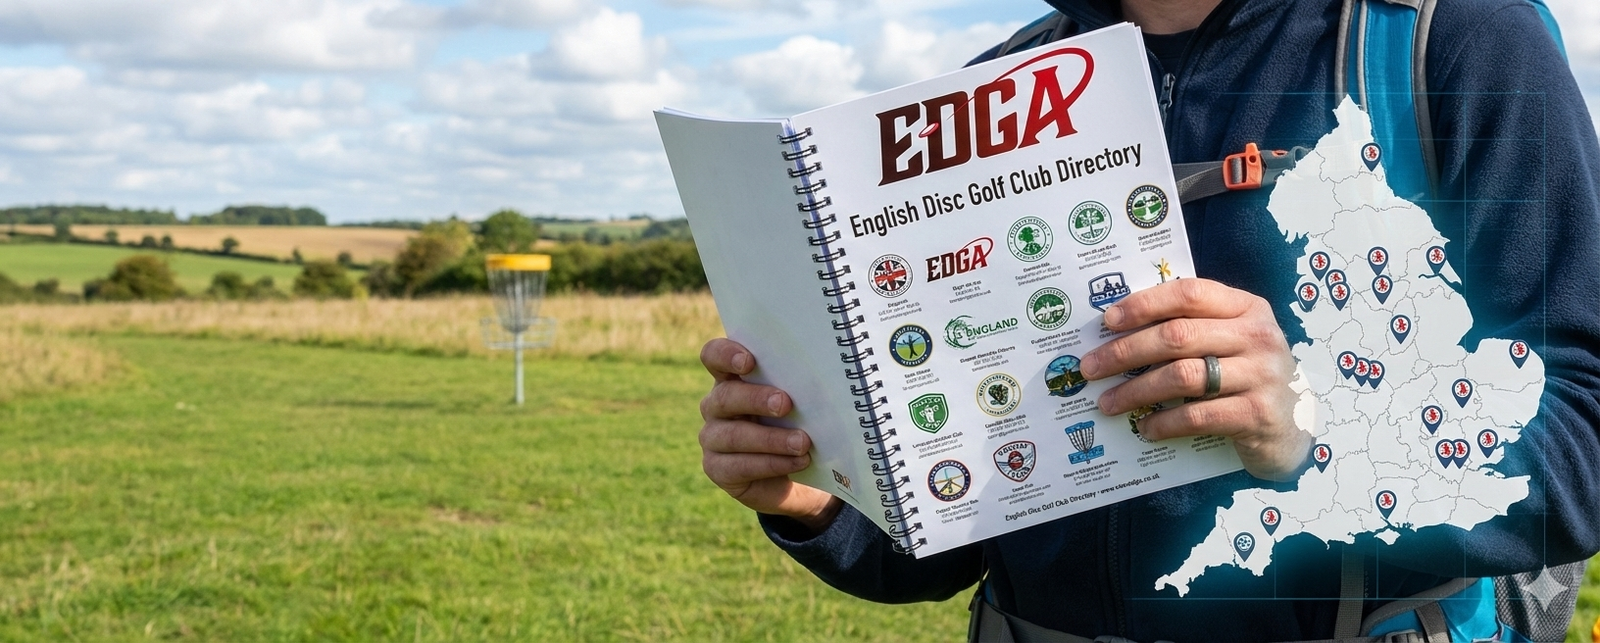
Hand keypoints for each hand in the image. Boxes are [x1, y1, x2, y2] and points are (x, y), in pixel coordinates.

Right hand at [699, 338, 842, 532]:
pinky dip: (773, 463)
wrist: (794, 477)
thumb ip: (798, 387)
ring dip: (772, 439)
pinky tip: (798, 461)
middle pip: (725, 397)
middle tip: (786, 404)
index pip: (713, 356)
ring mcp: (712, 438)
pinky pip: (740, 466)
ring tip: (803, 443)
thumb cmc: (796, 426)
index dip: (725, 355)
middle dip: (756, 399)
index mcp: (731, 379)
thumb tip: (823, 376)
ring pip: (734, 435)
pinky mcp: (717, 469)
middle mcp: (716, 405)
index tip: (749, 362)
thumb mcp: (798, 403)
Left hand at [1079, 279, 1311, 479]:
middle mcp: (1258, 336)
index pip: (1189, 293)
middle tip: (1091, 367)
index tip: (1107, 321)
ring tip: (1108, 402)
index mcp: (1247, 308)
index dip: (1144, 304)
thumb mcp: (1231, 341)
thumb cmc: (1248, 377)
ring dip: (1136, 391)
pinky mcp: (1258, 414)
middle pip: (1177, 336)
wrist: (1295, 428)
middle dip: (1125, 352)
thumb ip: (1192, 328)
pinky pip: (1198, 416)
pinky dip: (1164, 422)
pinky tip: (1145, 427)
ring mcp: (1262, 375)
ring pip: (1182, 377)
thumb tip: (1119, 330)